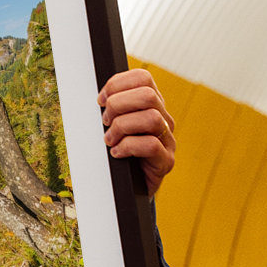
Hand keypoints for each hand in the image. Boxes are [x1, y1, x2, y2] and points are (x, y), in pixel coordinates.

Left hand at [98, 69, 175, 196]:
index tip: (100, 100)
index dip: (117, 84)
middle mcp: (164, 119)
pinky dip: (127, 147)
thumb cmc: (117, 153)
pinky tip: (116, 153)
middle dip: (118, 105)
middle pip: (148, 95)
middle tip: (105, 122)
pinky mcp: (166, 161)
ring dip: (122, 127)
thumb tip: (98, 98)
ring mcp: (168, 140)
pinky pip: (151, 145)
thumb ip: (110, 108)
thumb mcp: (112, 125)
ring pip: (151, 118)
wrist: (128, 188)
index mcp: (151, 105)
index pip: (142, 78)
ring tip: (109, 140)